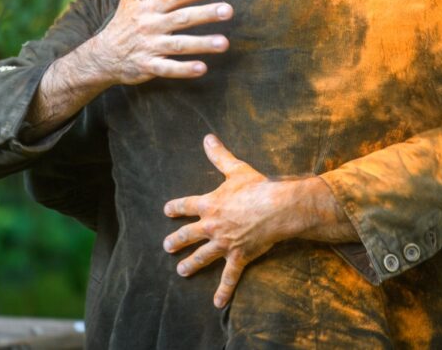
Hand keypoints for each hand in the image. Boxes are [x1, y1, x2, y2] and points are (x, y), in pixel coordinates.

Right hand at [90, 0, 232, 84]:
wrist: (102, 56)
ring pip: (178, 45)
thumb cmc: (123, 22)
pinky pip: (167, 69)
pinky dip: (183, 70)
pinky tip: (202, 68)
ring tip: (225, 43)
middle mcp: (151, 25)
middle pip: (181, 18)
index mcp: (150, 7)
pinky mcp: (147, 66)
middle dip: (205, 14)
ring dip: (201, 44)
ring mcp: (149, 46)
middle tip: (229, 10)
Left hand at [163, 135, 300, 308]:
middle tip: (167, 247)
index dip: (175, 207)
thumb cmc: (256, 187)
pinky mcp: (238, 256)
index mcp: (210, 204)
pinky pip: (229, 277)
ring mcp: (224, 243)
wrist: (275, 207)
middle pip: (189, 234)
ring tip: (181, 271)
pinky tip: (217, 303)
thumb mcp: (236, 169)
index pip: (187, 205)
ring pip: (202, 256)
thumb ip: (219, 155)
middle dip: (176, 240)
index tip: (167, 211)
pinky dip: (223, 290)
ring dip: (190, 264)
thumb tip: (207, 138)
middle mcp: (212, 225)